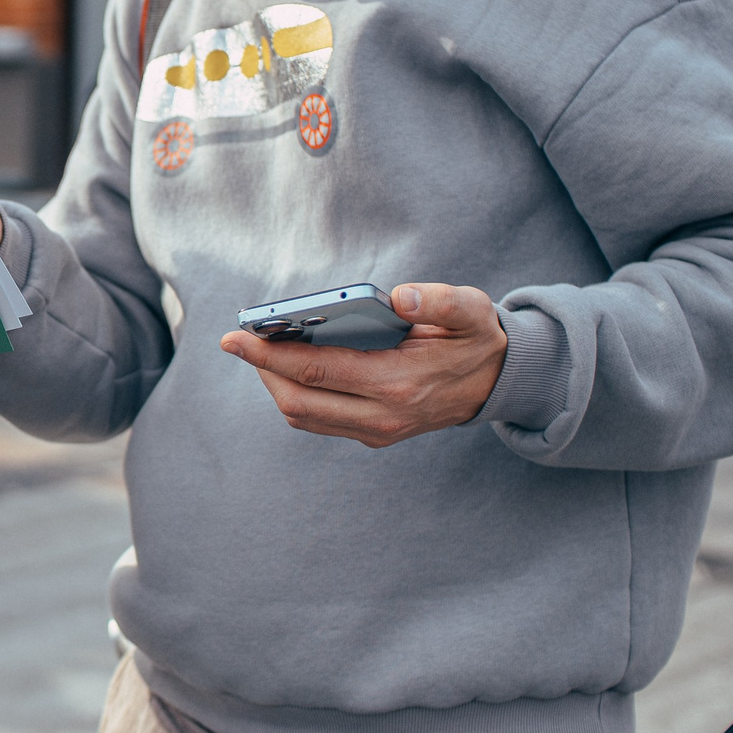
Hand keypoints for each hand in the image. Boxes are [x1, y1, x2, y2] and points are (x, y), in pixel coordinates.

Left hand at [217, 283, 508, 447]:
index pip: (316, 371)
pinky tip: (288, 366)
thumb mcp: (471, 311)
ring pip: (302, 416)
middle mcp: (382, 416)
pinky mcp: (373, 435)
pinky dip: (294, 395)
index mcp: (399, 384)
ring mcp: (377, 432)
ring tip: (262, 349)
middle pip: (297, 401)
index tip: (235, 337)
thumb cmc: (474, 339)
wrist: (497, 383)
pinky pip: (318, 421)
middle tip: (240, 340)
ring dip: (274, 385)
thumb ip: (439, 300)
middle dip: (261, 371)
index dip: (268, 354)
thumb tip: (398, 296)